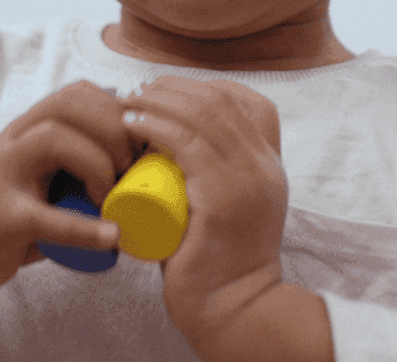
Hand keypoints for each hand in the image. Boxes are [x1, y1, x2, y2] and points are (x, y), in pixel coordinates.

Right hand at [0, 81, 135, 294]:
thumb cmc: (20, 206)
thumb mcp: (51, 172)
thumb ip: (85, 154)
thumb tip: (148, 154)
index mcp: (32, 125)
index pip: (79, 92)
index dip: (119, 110)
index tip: (143, 144)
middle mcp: (15, 139)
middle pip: (67, 105)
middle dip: (114, 131)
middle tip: (133, 170)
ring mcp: (3, 174)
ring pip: (52, 139)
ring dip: (97, 164)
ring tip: (114, 196)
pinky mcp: (0, 218)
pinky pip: (44, 216)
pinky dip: (84, 227)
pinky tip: (111, 236)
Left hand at [119, 76, 286, 351]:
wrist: (232, 307)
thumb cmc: (213, 262)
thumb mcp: (225, 207)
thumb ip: (211, 178)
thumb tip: (165, 150)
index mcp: (269, 164)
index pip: (246, 102)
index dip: (202, 89)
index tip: (166, 93)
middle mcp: (265, 165)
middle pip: (221, 100)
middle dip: (174, 88)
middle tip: (138, 93)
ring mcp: (248, 178)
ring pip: (203, 114)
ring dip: (159, 101)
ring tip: (127, 104)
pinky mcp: (224, 195)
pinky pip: (187, 142)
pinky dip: (156, 125)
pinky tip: (132, 122)